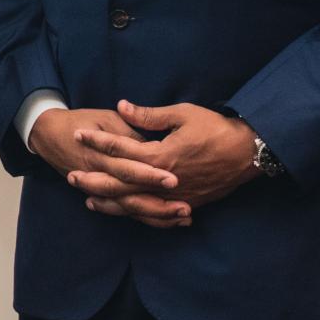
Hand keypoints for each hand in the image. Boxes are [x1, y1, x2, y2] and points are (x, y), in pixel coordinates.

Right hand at [29, 107, 188, 228]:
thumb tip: (154, 142)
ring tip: (184, 217)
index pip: (128, 168)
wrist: (48, 133)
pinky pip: (125, 212)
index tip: (174, 179)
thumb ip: (130, 129)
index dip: (150, 174)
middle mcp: (101, 177)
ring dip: (157, 215)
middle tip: (185, 207)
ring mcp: (100, 189)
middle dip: (159, 203)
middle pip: (130, 195)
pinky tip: (170, 221)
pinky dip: (147, 218)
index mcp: (101, 155)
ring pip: (130, 209)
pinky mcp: (102, 195)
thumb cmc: (81, 120)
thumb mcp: (106, 118)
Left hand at [70, 101, 259, 223]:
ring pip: (135, 203)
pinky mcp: (185, 203)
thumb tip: (122, 106)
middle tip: (71, 176)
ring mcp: (175, 196)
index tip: (78, 134)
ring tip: (88, 198)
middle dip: (94, 179)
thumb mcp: (182, 114)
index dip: (98, 141)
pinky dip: (136, 214)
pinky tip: (123, 212)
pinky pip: (155, 213)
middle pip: (121, 184)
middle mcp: (164, 181)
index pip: (121, 150)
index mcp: (161, 156)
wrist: (248, 153)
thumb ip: (149, 116)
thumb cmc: (215, 129)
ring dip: (110, 202)